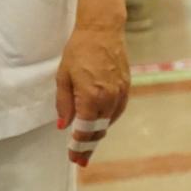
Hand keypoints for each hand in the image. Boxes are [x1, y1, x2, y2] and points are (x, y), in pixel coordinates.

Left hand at [56, 24, 129, 166]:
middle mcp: (109, 98)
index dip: (79, 145)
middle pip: (99, 129)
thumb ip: (64, 103)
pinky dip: (109, 120)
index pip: (85, 129)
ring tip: (89, 142)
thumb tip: (64, 125)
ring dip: (99, 133)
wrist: (103, 32)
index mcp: (91, 96)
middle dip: (89, 145)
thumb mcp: (63, 77)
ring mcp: (120, 93)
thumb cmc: (79, 51)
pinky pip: (118, 110)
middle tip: (81, 158)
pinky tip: (101, 122)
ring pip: (109, 121)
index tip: (74, 158)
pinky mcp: (127, 88)